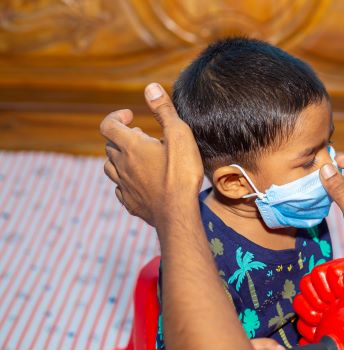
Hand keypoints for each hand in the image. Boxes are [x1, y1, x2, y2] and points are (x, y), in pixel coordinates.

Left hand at [101, 83, 203, 227]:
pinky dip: (125, 181)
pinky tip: (138, 183)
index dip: (116, 117)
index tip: (131, 116)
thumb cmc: (181, 173)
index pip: (108, 125)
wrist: (178, 213)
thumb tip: (150, 87)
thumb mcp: (179, 135)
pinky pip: (119, 189)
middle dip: (123, 138)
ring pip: (110, 168)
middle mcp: (121, 165)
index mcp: (130, 146)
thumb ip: (164, 111)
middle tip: (143, 137)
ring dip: (119, 159)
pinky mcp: (130, 203)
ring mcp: (124, 186)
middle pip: (110, 146)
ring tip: (136, 159)